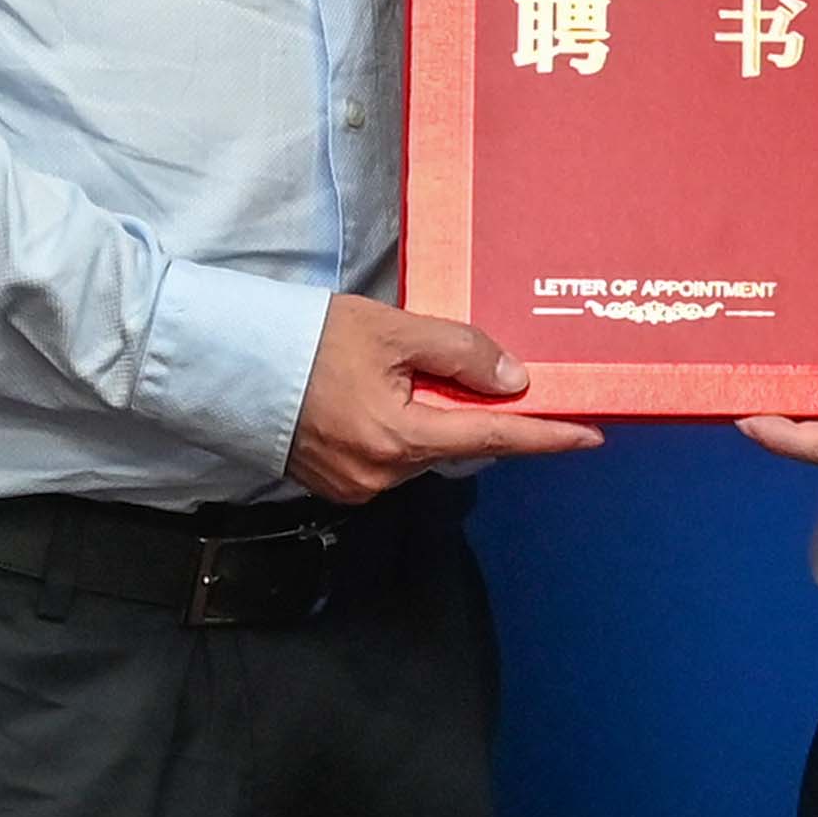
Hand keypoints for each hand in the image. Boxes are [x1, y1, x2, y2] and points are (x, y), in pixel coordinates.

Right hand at [289, 290, 601, 503]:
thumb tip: (511, 379)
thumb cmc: (306, 340)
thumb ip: (457, 352)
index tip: (589, 435)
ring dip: (431, 417)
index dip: (545, 435)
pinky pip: (390, 459)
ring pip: (423, 451)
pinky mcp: (336, 485)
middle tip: (470, 368)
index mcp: (400, 438)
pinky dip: (400, 430)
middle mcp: (382, 476)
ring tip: (396, 371)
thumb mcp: (391, 329)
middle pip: (457, 444)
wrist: (227, 364)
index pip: (493, 436)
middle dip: (470, 410)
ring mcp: (357, 487)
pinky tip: (375, 395)